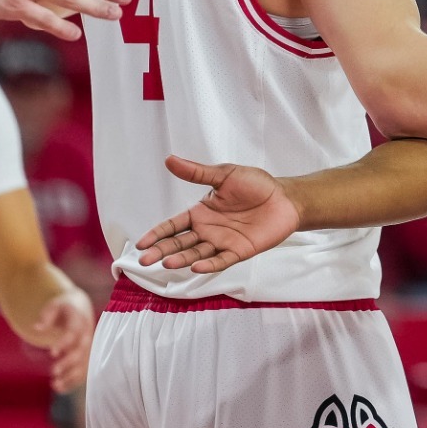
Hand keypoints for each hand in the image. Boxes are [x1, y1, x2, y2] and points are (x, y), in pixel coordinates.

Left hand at [31, 288, 93, 391]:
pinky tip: (59, 389)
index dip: (65, 343)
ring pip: (83, 363)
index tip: (52, 353)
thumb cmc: (63, 308)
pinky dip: (73, 381)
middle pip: (81, 351)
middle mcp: (87, 335)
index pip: (74, 333)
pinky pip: (82, 370)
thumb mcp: (54, 306)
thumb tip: (37, 328)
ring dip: (72, 375)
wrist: (79, 307)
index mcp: (80, 320)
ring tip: (55, 385)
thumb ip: (46, 316)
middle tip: (53, 371)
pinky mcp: (85, 356)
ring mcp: (88, 346)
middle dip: (69, 362)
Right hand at [136, 156, 301, 273]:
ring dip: (182, 259)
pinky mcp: (239, 251)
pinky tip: (196, 267)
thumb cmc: (255, 185)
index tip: (141, 244)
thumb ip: (197, 173)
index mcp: (200, 213)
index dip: (157, 234)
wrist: (285, 197)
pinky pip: (221, 260)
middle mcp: (207, 230)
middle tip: (145, 260)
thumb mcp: (224, 175)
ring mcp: (222, 242)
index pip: (172, 226)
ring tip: (166, 262)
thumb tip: (170, 160)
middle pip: (179, 243)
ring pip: (196, 254)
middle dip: (162, 251)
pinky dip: (209, 264)